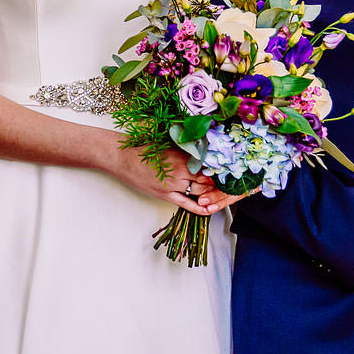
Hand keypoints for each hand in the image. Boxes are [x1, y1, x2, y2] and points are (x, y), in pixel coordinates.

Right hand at [106, 142, 235, 215]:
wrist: (123, 157)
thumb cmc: (144, 148)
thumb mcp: (168, 143)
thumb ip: (186, 148)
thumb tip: (203, 148)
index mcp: (183, 155)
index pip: (210, 164)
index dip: (220, 169)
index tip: (229, 170)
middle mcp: (181, 170)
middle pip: (208, 179)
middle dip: (218, 183)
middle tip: (229, 184)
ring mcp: (174, 184)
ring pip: (200, 192)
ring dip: (210, 194)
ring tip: (220, 195)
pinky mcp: (166, 195)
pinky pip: (187, 204)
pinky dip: (199, 208)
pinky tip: (207, 210)